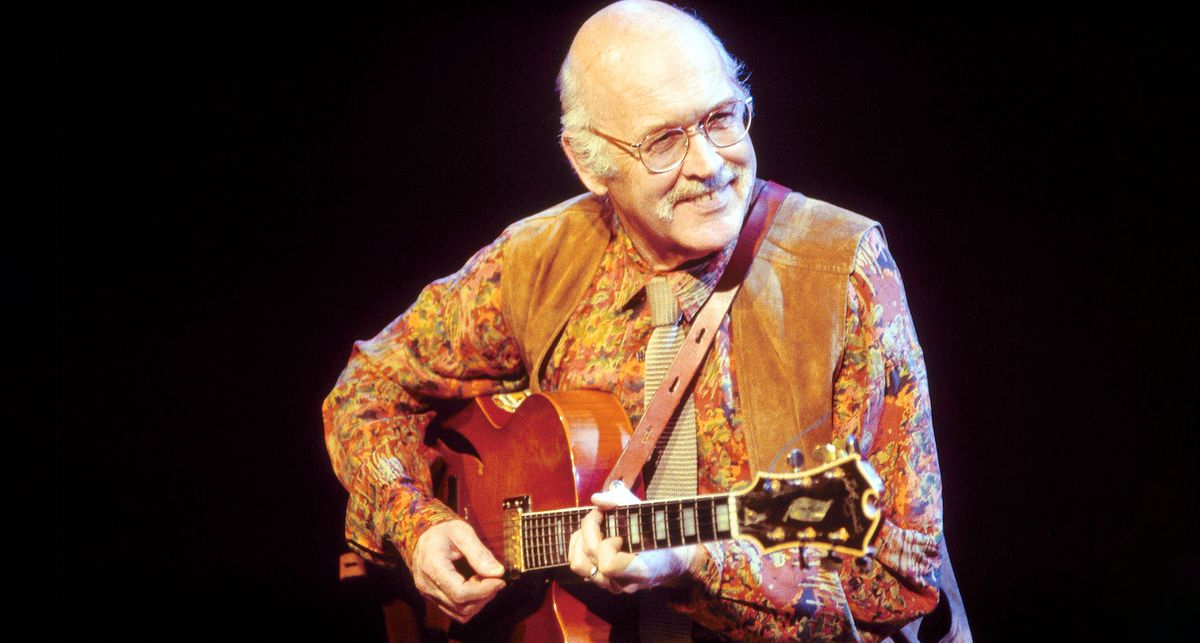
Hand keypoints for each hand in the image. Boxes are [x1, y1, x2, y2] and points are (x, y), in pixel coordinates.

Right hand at [411, 519, 505, 622]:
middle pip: (462, 605)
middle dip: (484, 595)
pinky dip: (470, 603)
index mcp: (432, 566)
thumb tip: (498, 573)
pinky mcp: (433, 598)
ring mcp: (428, 594)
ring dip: (479, 601)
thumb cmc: (444, 531)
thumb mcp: (462, 532)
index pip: (460, 593)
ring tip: (483, 580)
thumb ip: (480, 553)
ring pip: (460, 613)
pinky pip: (455, 611)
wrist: (425, 535)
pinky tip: (474, 586)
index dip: (484, 591)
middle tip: (494, 578)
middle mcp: (427, 585)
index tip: (500, 580)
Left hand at [567, 485, 696, 593]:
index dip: (607, 545)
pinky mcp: (604, 582)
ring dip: (580, 540)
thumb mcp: (650, 515)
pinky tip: (590, 536)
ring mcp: (611, 585)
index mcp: (639, 571)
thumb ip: (623, 503)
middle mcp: (622, 584)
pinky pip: (581, 566)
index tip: (619, 534)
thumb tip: (596, 499)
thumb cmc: (664, 535)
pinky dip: (580, 547)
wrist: (674, 561)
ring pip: (577, 565)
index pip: (608, 565)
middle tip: (600, 517)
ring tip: (592, 527)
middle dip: (588, 533)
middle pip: (586, 561)